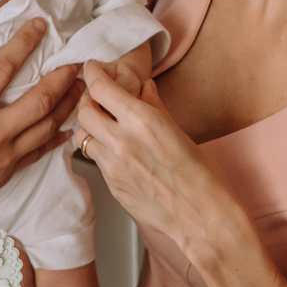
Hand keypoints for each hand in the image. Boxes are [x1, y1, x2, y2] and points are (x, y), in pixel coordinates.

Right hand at [0, 18, 84, 223]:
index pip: (3, 68)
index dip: (25, 42)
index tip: (40, 26)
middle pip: (40, 99)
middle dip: (62, 77)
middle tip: (77, 61)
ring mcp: (2, 155)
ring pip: (46, 126)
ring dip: (67, 104)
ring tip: (80, 87)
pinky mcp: (6, 173)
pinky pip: (39, 152)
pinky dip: (56, 138)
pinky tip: (67, 128)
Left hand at [73, 62, 234, 262]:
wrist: (203, 216)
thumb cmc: (201, 175)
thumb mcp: (178, 131)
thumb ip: (154, 106)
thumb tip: (144, 87)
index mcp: (141, 121)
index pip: (100, 87)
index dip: (93, 73)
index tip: (93, 69)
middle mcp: (121, 141)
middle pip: (83, 110)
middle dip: (88, 101)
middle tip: (98, 100)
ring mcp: (112, 166)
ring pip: (83, 137)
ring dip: (91, 128)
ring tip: (106, 128)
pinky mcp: (111, 186)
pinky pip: (95, 161)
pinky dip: (101, 151)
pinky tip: (118, 153)